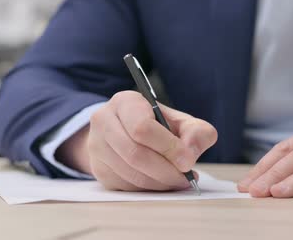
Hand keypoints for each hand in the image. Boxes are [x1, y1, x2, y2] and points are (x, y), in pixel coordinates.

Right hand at [78, 91, 216, 190]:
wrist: (125, 132)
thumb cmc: (156, 126)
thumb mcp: (180, 121)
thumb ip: (196, 132)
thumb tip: (189, 154)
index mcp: (125, 102)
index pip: (142, 127)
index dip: (167, 147)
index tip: (188, 161)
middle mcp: (104, 121)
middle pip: (135, 154)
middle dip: (166, 171)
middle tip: (186, 177)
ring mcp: (96, 146)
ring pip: (130, 174)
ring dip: (159, 183)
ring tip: (177, 180)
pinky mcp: (98, 169)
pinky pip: (125, 186)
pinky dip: (148, 189)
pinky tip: (161, 182)